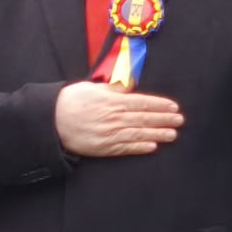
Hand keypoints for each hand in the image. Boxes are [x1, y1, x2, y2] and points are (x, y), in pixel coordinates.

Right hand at [53, 81, 184, 157]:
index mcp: (113, 101)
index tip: (173, 107)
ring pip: (139, 134)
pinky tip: (152, 147)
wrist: (52, 121)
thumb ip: (114, 87)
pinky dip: (140, 147)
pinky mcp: (104, 147)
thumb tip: (131, 83)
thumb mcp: (92, 87)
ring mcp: (110, 134)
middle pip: (145, 119)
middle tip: (180, 121)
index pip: (142, 102)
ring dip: (158, 134)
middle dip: (164, 120)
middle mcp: (114, 118)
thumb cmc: (71, 100)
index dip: (160, 105)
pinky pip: (126, 148)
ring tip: (172, 135)